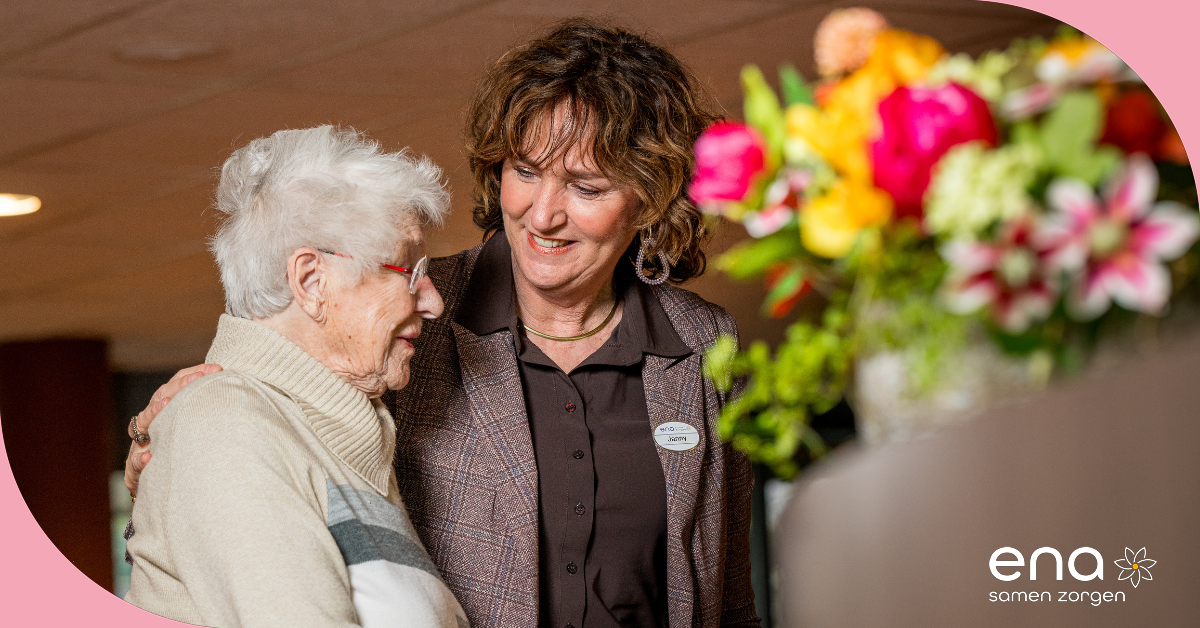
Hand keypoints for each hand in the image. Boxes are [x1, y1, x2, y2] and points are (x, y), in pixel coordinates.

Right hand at [124, 364, 221, 496]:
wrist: (167, 493)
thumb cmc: (189, 458)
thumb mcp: (200, 435)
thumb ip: (215, 416)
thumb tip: (248, 396)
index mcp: (167, 412)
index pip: (177, 385)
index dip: (193, 374)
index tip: (216, 368)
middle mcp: (152, 425)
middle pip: (161, 397)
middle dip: (179, 386)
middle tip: (198, 377)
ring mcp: (142, 445)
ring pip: (143, 424)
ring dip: (154, 413)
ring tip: (167, 404)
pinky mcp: (136, 471)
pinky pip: (136, 462)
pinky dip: (142, 458)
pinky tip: (151, 456)